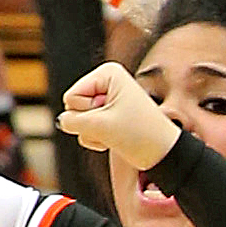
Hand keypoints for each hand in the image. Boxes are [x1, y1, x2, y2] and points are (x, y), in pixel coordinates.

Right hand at [57, 61, 180, 167]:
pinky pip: (85, 130)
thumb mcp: (99, 125)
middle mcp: (106, 82)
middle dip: (90, 123)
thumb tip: (62, 120)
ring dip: (94, 133)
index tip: (114, 114)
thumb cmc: (139, 133)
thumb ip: (70, 121)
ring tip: (118, 132)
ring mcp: (106, 100)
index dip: (88, 112)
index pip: (71, 97)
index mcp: (108, 73)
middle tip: (116, 125)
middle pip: (72, 107)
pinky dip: (97, 139)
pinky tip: (115, 138)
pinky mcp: (107, 116)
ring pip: (77, 121)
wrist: (162, 153)